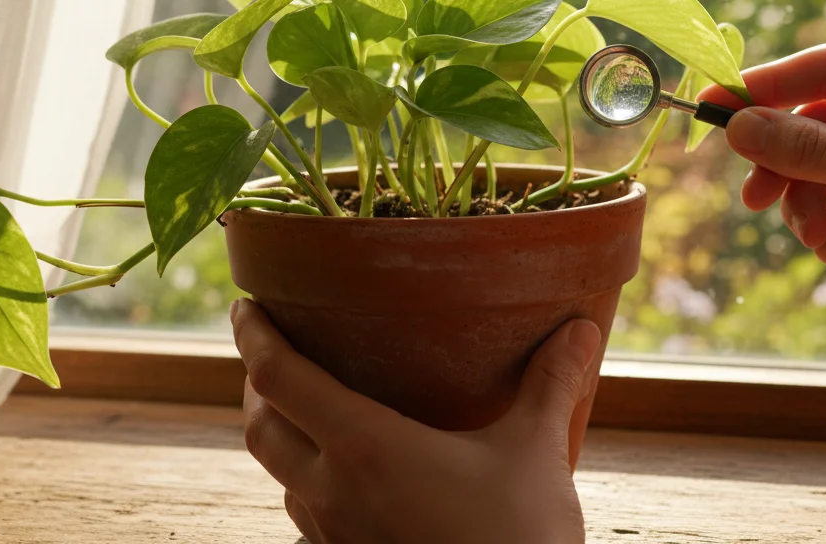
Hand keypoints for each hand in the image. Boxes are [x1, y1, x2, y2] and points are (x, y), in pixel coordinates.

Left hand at [230, 298, 596, 543]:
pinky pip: (307, 520)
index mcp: (366, 447)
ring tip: (308, 411)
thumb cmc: (519, 540)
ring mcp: (335, 538)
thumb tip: (580, 328)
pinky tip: (347, 480)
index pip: (279, 378)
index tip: (244, 306)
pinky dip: (308, 485)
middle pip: (260, 428)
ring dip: (281, 437)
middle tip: (272, 352)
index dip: (253, 336)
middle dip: (255, 385)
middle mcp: (333, 492)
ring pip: (280, 478)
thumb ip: (549, 385)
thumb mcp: (537, 453)